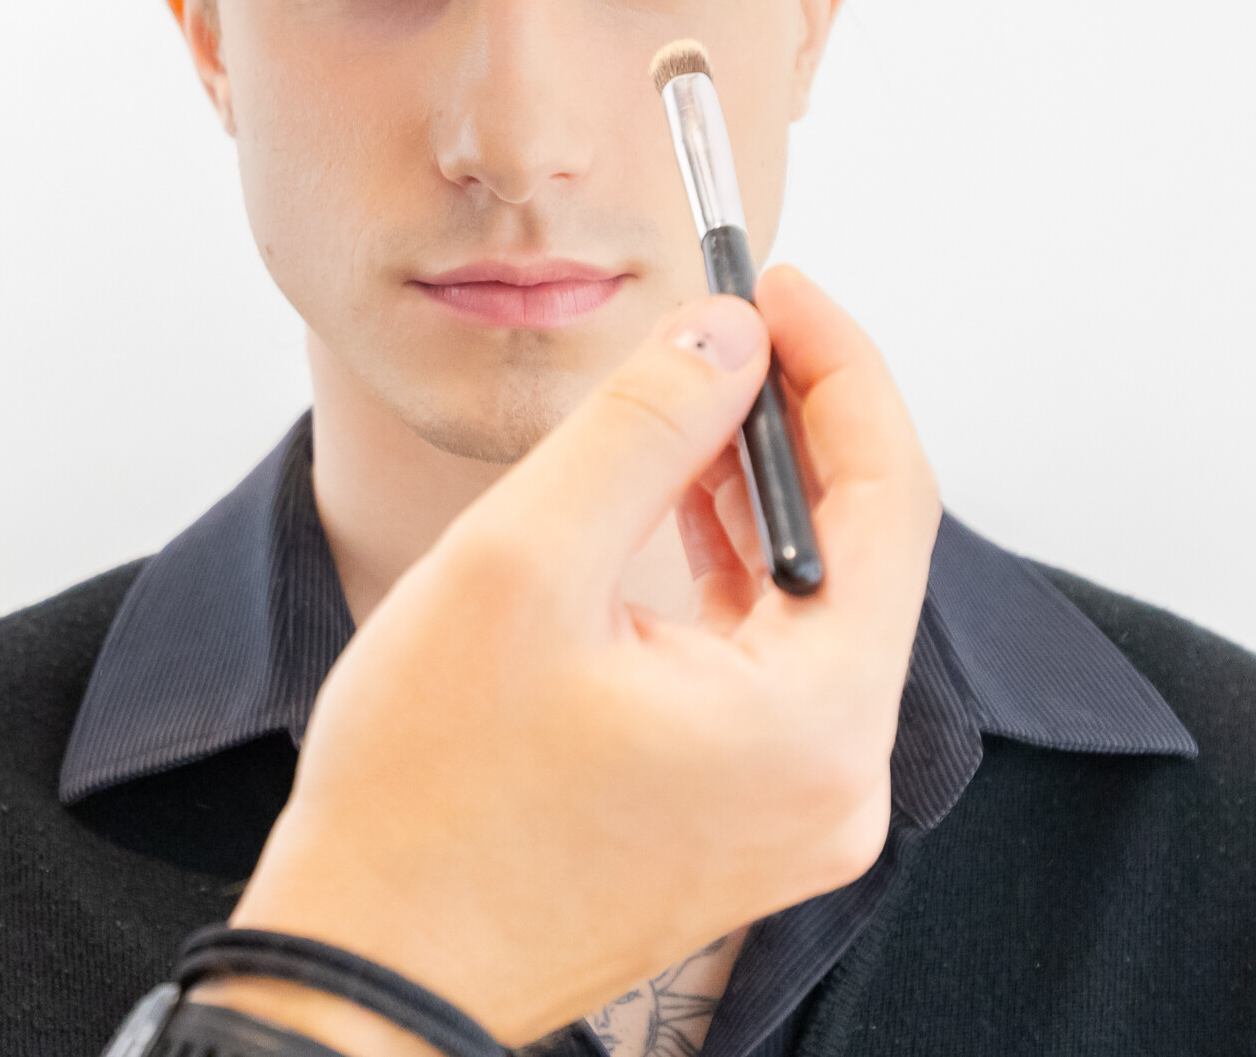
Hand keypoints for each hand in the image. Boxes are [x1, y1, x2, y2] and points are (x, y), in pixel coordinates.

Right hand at [209, 268, 939, 1049]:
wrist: (365, 969)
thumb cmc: (425, 798)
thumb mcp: (524, 563)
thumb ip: (643, 425)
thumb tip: (728, 333)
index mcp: (817, 723)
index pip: (890, 499)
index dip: (839, 370)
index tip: (774, 285)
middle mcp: (838, 782)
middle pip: (861, 552)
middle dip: (798, 422)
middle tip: (731, 320)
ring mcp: (794, 815)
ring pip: (812, 606)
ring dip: (760, 493)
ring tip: (691, 396)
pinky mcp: (742, 827)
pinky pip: (771, 667)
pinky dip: (732, 575)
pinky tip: (679, 505)